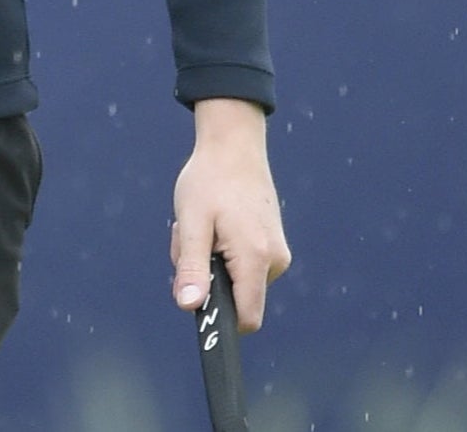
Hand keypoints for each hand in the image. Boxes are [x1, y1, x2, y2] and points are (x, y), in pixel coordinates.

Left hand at [170, 97, 290, 332]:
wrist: (234, 146)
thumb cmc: (209, 180)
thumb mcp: (191, 223)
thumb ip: (191, 267)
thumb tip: (189, 307)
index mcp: (256, 258)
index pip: (246, 318)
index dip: (219, 319)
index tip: (194, 297)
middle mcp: (274, 261)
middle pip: (235, 298)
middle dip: (206, 278)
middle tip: (189, 240)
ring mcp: (276, 253)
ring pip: (236, 281)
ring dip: (210, 262)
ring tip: (202, 225)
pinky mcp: (273, 246)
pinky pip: (243, 266)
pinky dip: (221, 252)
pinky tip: (214, 223)